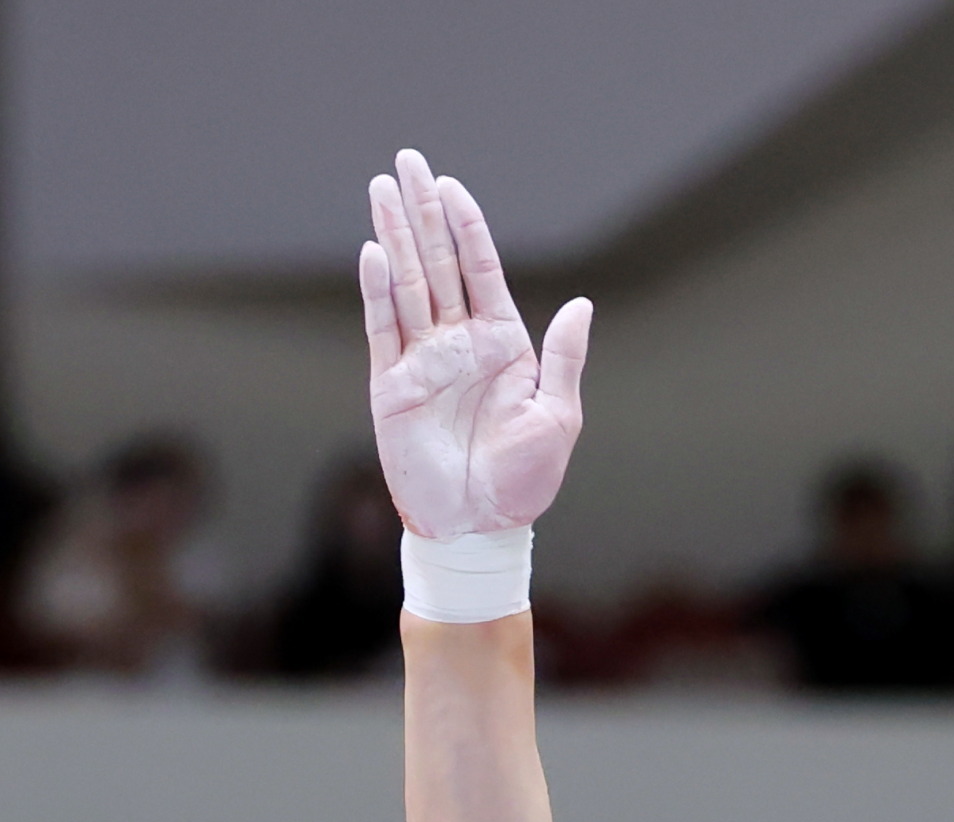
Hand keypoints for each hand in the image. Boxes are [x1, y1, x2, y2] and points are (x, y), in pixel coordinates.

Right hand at [358, 149, 591, 539]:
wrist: (478, 528)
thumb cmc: (523, 481)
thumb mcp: (558, 417)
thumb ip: (563, 358)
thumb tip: (580, 305)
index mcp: (502, 343)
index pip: (480, 269)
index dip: (466, 226)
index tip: (451, 185)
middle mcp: (458, 343)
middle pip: (436, 262)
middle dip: (421, 212)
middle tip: (406, 161)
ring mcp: (422, 361)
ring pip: (404, 283)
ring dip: (393, 235)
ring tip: (381, 188)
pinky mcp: (391, 386)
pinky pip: (382, 328)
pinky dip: (376, 290)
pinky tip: (373, 252)